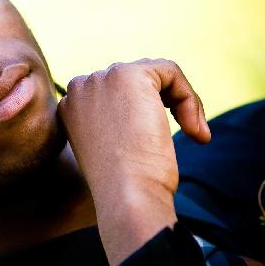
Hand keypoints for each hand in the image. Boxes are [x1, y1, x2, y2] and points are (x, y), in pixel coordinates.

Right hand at [57, 58, 210, 265]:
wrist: (125, 194)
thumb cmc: (122, 184)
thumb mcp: (110, 147)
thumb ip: (116, 121)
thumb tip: (145, 110)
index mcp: (70, 105)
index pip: (114, 92)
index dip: (144, 112)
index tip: (159, 142)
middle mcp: (80, 86)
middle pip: (135, 79)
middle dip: (164, 104)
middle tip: (188, 136)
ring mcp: (101, 78)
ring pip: (155, 74)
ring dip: (181, 103)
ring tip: (194, 135)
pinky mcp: (129, 75)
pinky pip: (170, 71)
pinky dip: (190, 98)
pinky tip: (193, 130)